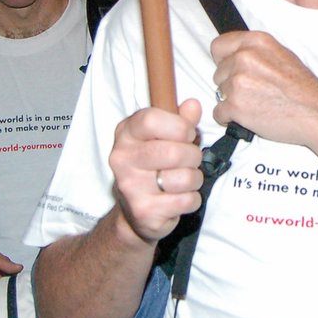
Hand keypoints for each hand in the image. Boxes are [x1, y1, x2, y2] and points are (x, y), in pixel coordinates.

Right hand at [107, 100, 204, 247]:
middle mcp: (122, 159)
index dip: (179, 126)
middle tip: (190, 160)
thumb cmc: (154, 167)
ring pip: (185, 177)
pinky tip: (179, 197)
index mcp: (126, 133)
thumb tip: (193, 105)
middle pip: (174, 152)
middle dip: (193, 156)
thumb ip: (180, 121)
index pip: (151, 119)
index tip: (186, 134)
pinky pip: (187, 200)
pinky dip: (192, 198)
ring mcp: (131, 187)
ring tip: (184, 179)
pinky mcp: (144, 211)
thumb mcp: (164, 138)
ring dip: (195, 178)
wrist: (135, 212)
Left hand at [211, 30, 317, 161]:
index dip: (224, 60)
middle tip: (254, 92)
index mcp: (256, 41)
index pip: (218, 46)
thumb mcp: (282, 55)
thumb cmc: (303, 88)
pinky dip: (230, 118)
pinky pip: (218, 113)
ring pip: (218, 93)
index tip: (233, 70)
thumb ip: (256, 52)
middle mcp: (244, 57)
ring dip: (232, 101)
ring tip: (256, 105)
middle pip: (218, 72)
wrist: (317, 114)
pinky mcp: (234, 105)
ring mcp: (238, 81)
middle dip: (230, 83)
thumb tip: (236, 57)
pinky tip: (250, 117)